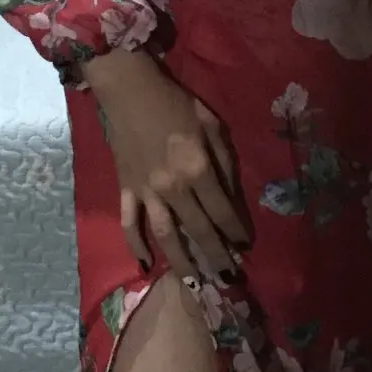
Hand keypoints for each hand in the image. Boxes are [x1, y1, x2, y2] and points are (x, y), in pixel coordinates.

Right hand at [83, 49, 249, 281]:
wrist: (128, 89)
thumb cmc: (175, 103)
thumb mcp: (211, 125)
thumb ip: (224, 163)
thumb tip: (231, 198)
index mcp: (197, 168)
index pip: (222, 210)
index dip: (236, 232)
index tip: (246, 247)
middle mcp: (172, 186)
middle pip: (198, 230)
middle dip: (216, 256)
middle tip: (229, 278)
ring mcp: (145, 191)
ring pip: (164, 235)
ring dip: (181, 261)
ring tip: (195, 282)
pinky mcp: (125, 190)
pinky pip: (128, 223)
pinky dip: (135, 245)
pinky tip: (146, 265)